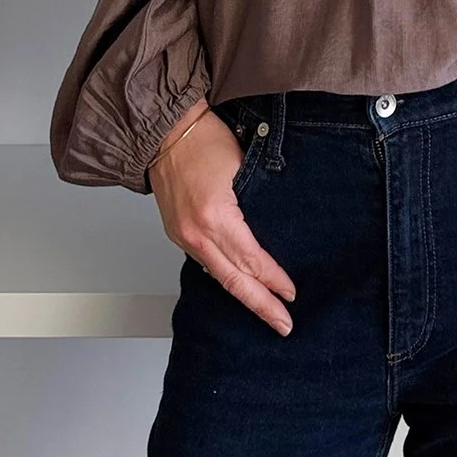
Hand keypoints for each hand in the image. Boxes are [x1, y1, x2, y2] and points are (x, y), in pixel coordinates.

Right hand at [148, 99, 297, 337]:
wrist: (165, 132)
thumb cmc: (202, 139)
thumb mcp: (241, 166)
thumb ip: (257, 201)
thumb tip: (274, 228)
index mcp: (215, 216)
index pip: (251, 259)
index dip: (273, 279)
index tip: (291, 293)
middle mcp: (196, 233)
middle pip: (234, 281)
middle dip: (261, 305)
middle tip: (283, 324)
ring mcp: (183, 236)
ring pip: (218, 276)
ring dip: (243, 294)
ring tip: (264, 309)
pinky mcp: (178, 233)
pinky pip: (205, 263)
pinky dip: (225, 276)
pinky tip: (239, 284)